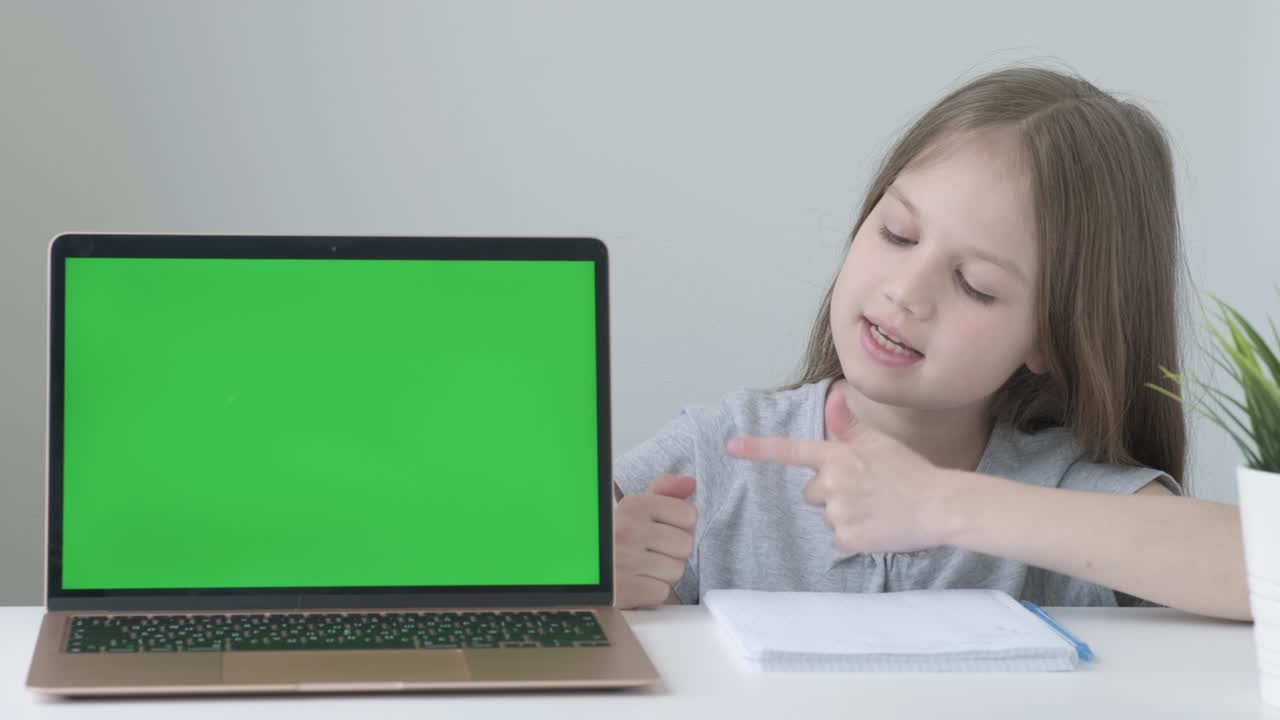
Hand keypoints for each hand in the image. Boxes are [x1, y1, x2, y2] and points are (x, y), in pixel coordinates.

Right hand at [614, 473, 696, 607]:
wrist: (582, 569)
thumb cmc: (615, 538)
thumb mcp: (636, 509)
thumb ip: (665, 493)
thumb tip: (690, 483)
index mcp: (633, 505)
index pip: (689, 514)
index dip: (679, 526)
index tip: (660, 530)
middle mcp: (628, 529)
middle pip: (686, 545)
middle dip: (672, 552)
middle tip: (648, 552)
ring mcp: (624, 560)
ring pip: (676, 570)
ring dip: (662, 574)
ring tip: (640, 568)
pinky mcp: (622, 589)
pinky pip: (661, 592)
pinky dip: (651, 592)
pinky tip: (635, 582)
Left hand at [726, 389, 958, 552]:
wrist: (940, 506)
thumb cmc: (911, 471)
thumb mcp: (880, 442)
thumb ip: (850, 426)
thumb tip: (832, 400)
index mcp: (837, 456)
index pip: (791, 451)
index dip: (759, 449)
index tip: (732, 446)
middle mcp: (831, 484)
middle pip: (811, 491)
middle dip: (831, 491)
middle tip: (867, 489)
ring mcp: (837, 513)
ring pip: (827, 514)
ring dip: (846, 512)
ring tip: (878, 507)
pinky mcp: (846, 539)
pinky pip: (838, 537)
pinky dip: (856, 534)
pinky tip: (878, 525)